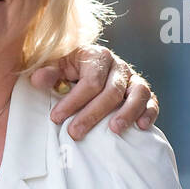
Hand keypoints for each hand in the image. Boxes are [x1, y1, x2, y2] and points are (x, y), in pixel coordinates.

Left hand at [29, 45, 158, 139]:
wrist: (86, 69)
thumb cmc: (69, 71)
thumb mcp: (56, 68)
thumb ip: (49, 74)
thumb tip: (38, 79)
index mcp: (97, 56)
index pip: (90, 80)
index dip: (73, 101)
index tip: (56, 118)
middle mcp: (118, 65)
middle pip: (112, 90)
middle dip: (93, 113)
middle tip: (75, 132)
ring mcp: (133, 78)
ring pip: (138, 93)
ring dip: (127, 113)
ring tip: (114, 130)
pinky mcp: (142, 91)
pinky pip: (151, 100)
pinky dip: (149, 113)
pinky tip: (141, 127)